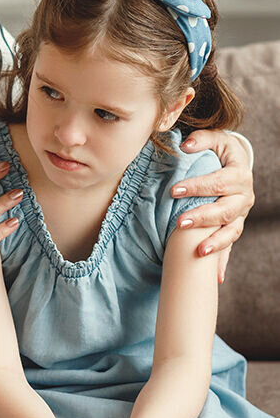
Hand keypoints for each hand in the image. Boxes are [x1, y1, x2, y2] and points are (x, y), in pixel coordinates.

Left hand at [173, 129, 253, 281]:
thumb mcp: (214, 139)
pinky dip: (223, 262)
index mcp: (239, 175)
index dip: (197, 186)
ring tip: (198, 252)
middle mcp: (243, 197)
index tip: (174, 190)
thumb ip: (201, 139)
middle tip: (179, 223)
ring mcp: (240, 215)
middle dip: (202, 218)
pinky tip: (217, 278)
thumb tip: (185, 145)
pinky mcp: (234, 227)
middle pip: (225, 210)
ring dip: (215, 243)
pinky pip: (230, 247)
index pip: (218, 182)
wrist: (234, 164)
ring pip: (231, 232)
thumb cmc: (219, 151)